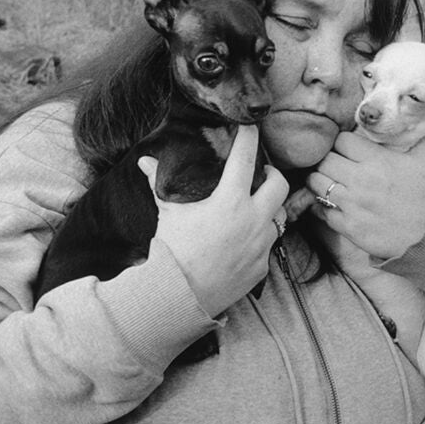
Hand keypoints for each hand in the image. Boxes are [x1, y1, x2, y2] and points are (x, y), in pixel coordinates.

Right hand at [138, 125, 288, 316]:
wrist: (179, 296)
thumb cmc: (172, 251)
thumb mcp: (168, 213)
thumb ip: (159, 183)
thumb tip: (145, 162)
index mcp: (230, 201)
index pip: (246, 158)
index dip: (249, 138)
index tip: (251, 127)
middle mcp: (253, 220)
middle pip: (279, 185)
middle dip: (272, 175)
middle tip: (261, 174)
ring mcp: (261, 245)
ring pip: (278, 218)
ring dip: (267, 209)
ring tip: (252, 209)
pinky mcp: (262, 267)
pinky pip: (267, 246)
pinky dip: (258, 239)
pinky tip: (242, 241)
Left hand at [307, 132, 424, 258]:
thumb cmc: (423, 197)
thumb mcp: (424, 164)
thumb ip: (419, 137)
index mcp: (378, 161)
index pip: (341, 140)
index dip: (342, 144)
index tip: (346, 151)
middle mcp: (362, 180)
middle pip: (324, 159)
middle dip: (327, 161)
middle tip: (334, 167)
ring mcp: (352, 204)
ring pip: (316, 182)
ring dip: (319, 181)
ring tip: (328, 183)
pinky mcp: (347, 226)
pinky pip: (320, 209)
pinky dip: (321, 206)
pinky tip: (330, 204)